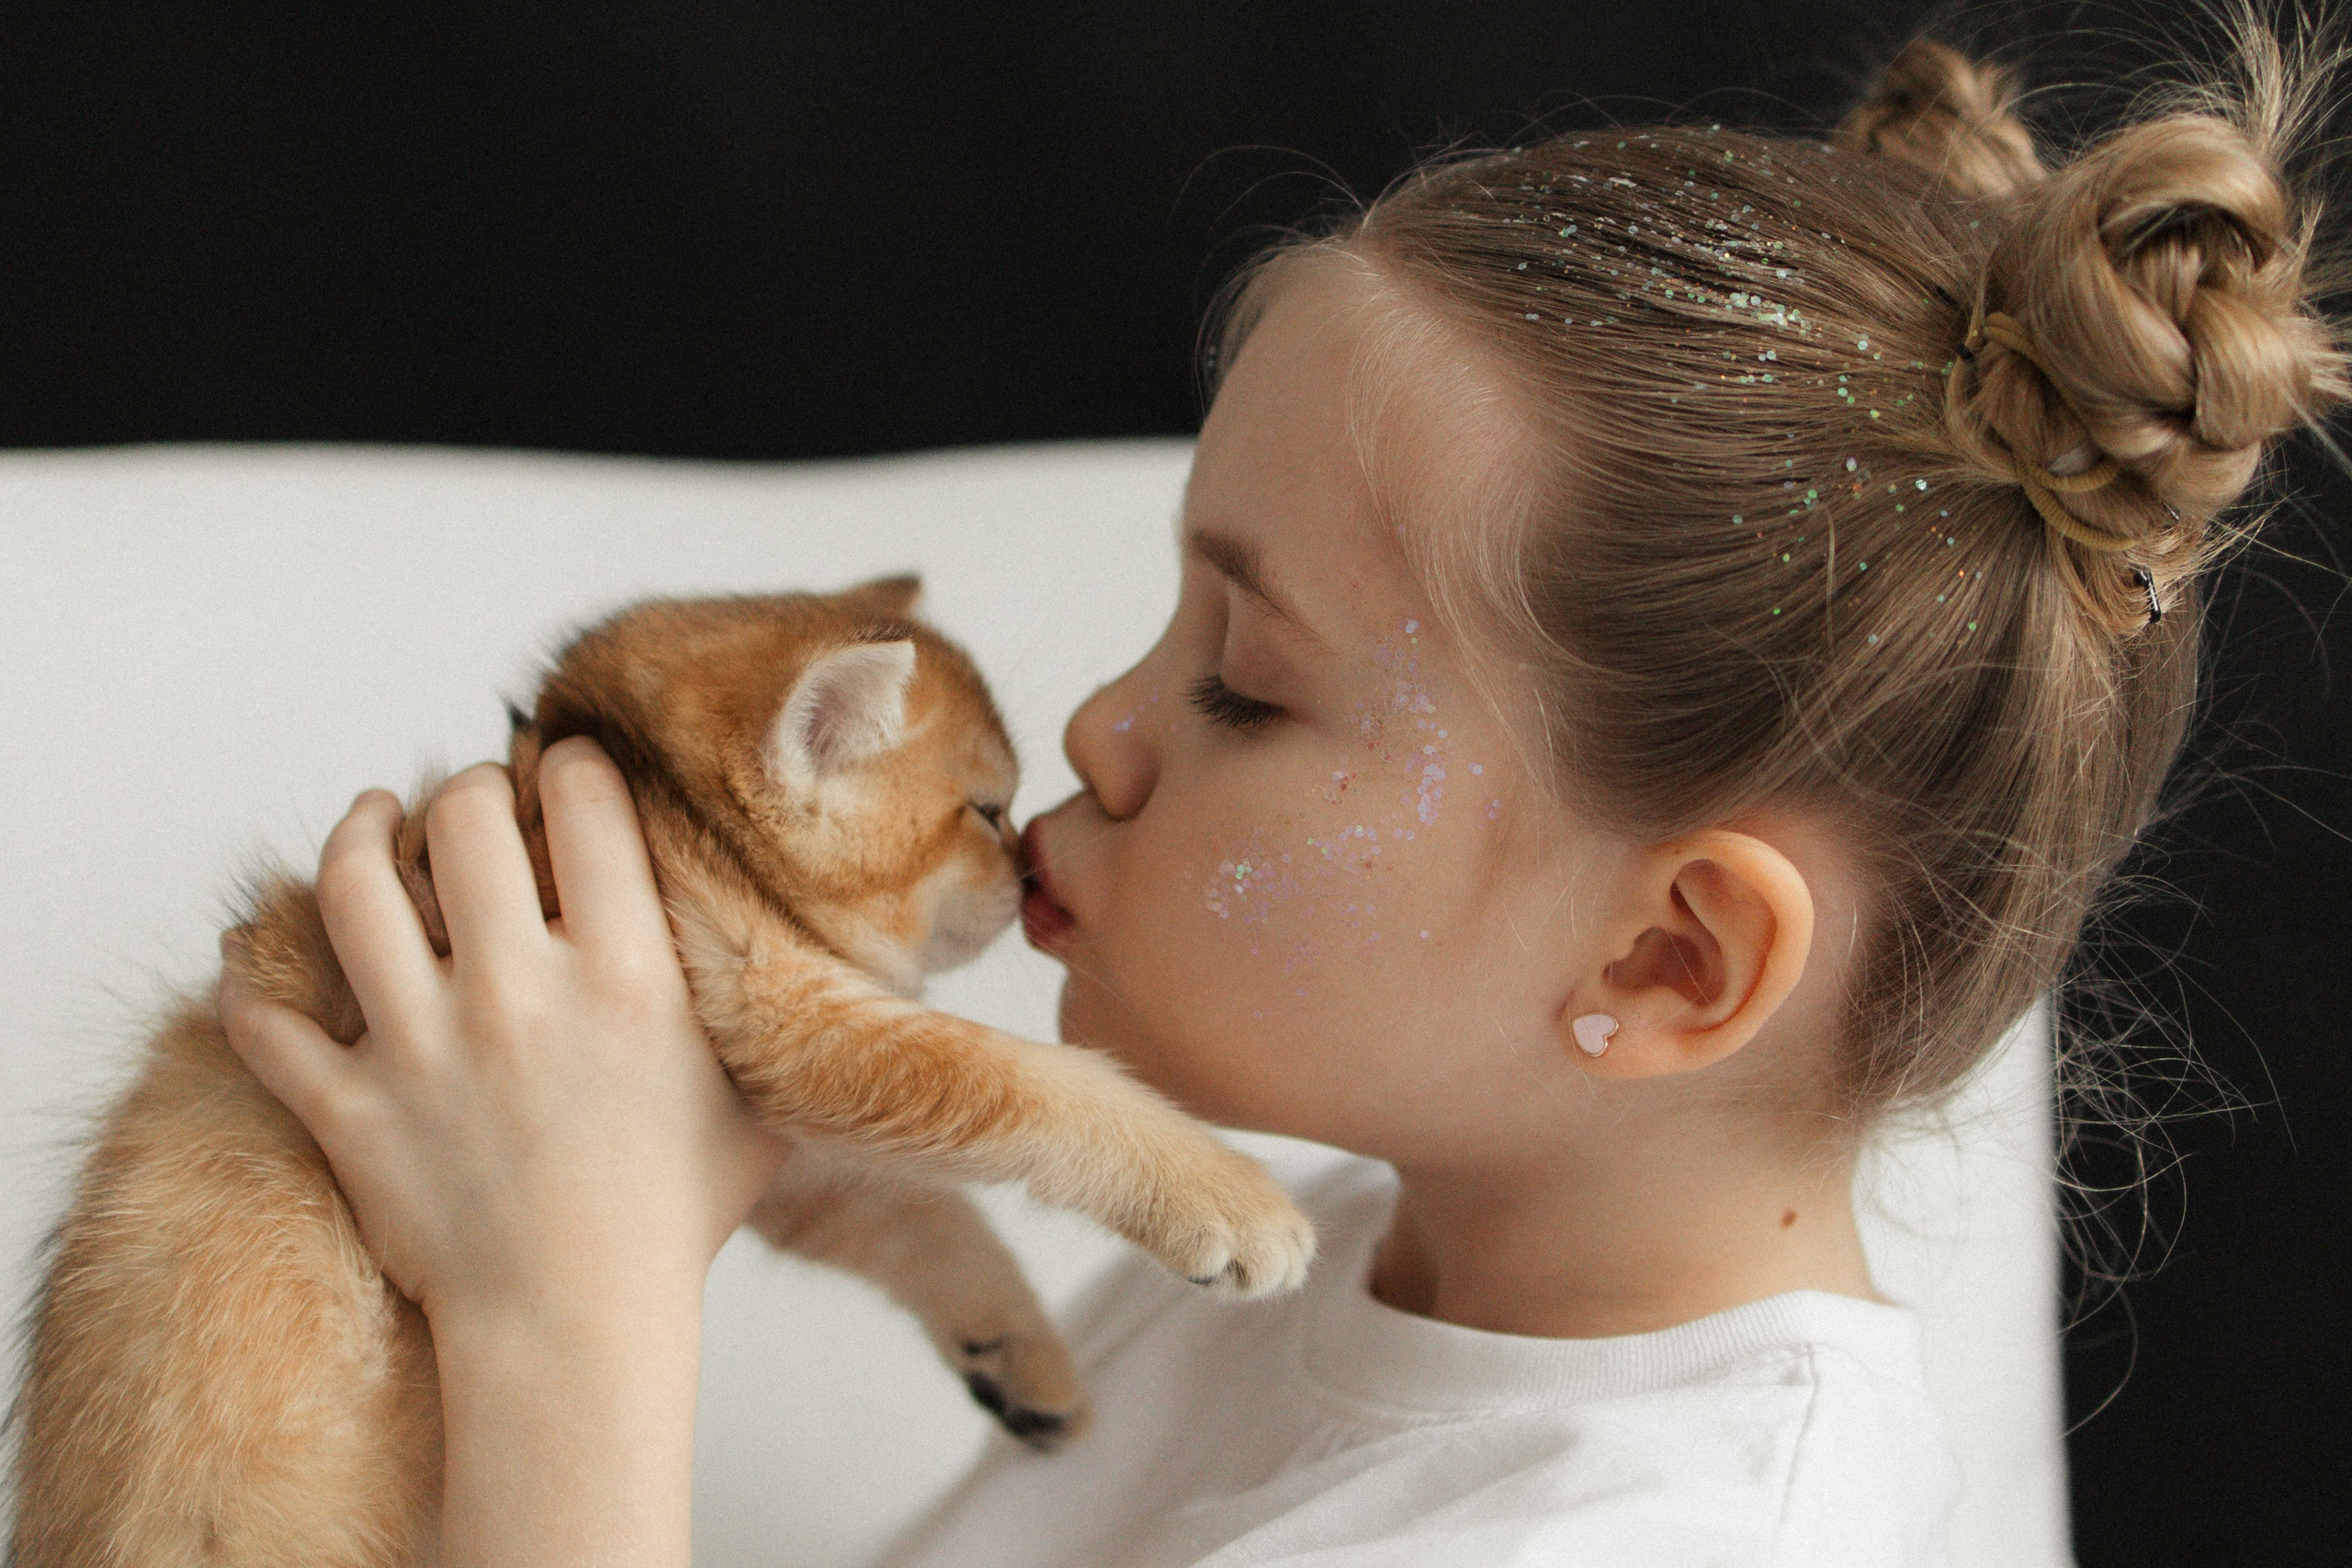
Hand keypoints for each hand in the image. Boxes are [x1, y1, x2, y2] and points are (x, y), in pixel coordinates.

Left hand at [218, 736, 789, 1334]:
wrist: (576, 1331)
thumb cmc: (673, 1220)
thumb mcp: (752, 1101)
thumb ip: (756, 1018)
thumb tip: (794, 959)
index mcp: (626, 976)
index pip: (584, 801)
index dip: (572, 766)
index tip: (566, 776)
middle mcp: (517, 991)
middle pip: (462, 817)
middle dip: (466, 791)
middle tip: (472, 806)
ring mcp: (420, 1046)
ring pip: (350, 885)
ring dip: (355, 835)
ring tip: (370, 823)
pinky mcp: (348, 1107)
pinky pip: (265, 1016)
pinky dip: (250, 977)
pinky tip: (260, 952)